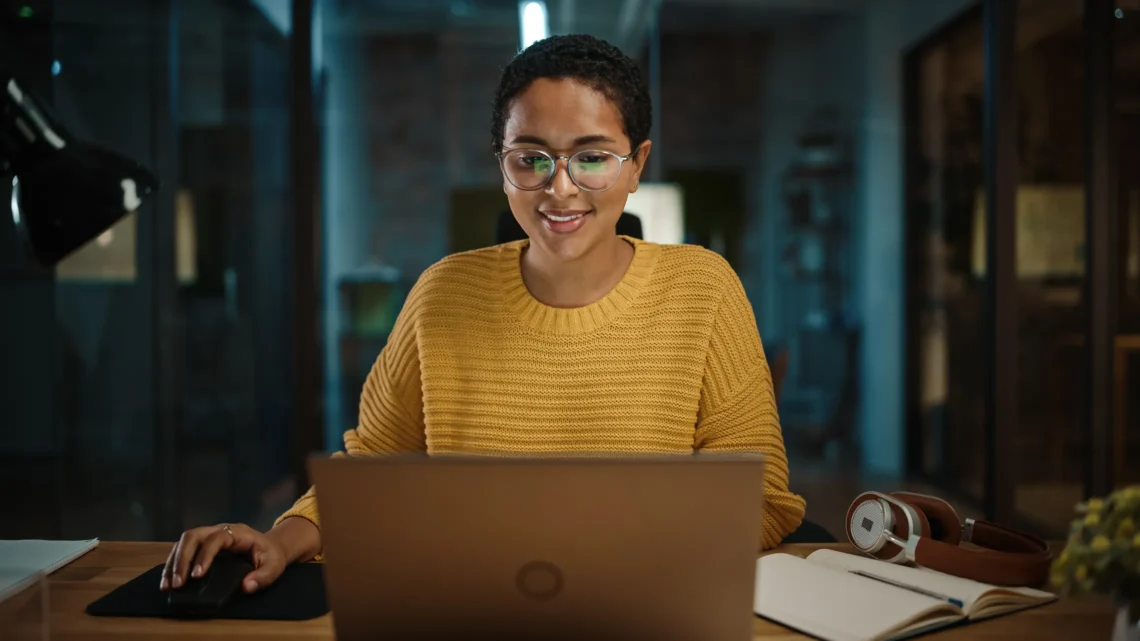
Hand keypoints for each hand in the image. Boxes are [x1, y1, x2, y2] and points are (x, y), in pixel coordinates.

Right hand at [160, 523, 286, 593]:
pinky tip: (168, 581)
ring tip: (168, 585)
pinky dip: (173, 564)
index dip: (205, 555)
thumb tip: (246, 587)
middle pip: (194, 535)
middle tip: (178, 583)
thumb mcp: (274, 566)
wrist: (270, 547)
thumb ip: (263, 576)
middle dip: (182, 559)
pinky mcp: (202, 545)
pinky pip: (182, 549)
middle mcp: (220, 530)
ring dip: (173, 562)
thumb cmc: (270, 555)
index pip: (217, 538)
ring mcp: (209, 535)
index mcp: (237, 532)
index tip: (197, 575)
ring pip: (184, 541)